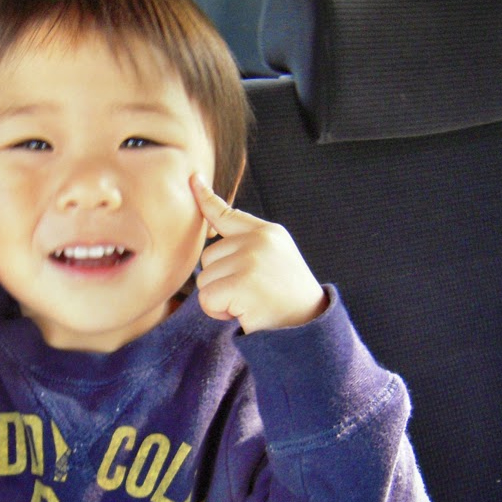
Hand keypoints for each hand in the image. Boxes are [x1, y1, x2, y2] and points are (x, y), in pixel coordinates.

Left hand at [191, 173, 326, 332]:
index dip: (204, 197)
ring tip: (249, 301)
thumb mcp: (275, 256)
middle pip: (208, 258)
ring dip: (220, 298)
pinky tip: (243, 311)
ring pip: (205, 280)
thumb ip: (247, 242)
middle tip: (250, 291)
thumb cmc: (286, 293)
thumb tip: (212, 229)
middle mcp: (258, 241)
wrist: (309, 322)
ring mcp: (250, 261)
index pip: (227, 213)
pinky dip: (219, 311)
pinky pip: (207, 299)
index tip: (192, 179)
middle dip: (221, 280)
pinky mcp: (242, 284)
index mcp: (266, 232)